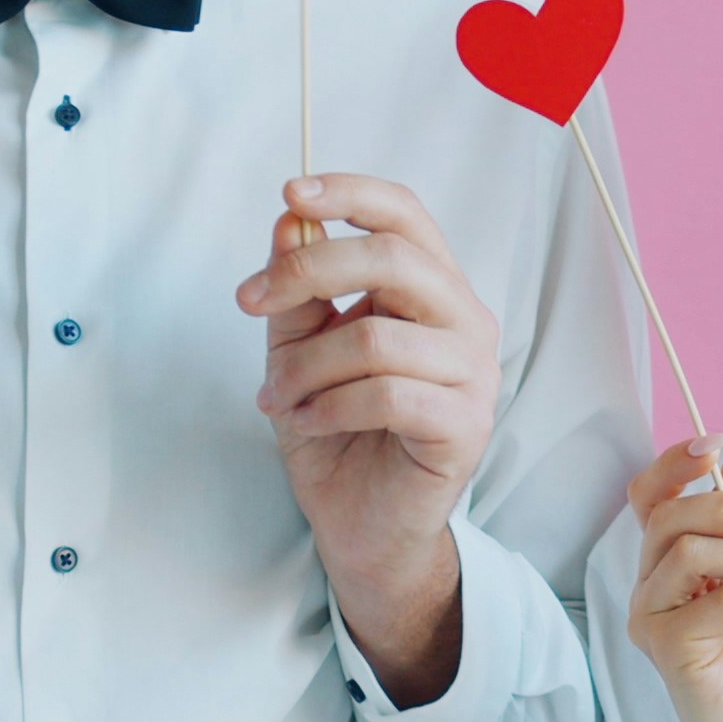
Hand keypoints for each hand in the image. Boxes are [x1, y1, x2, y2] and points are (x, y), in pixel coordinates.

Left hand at [236, 175, 500, 689]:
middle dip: (308, 272)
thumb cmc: (338, 432)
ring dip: (305, 365)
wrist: (361, 528)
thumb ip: (298, 292)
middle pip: (394, 258)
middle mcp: (465, 321)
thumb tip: (288, 223)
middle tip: (248, 301)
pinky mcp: (466, 426)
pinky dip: (330, 406)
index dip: (351, 193)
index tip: (291, 193)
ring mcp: (474, 374)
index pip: (406, 215)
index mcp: (432, 290)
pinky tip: (309, 423)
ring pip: (376, 335)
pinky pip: (387, 394)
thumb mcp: (299, 351)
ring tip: (276, 396)